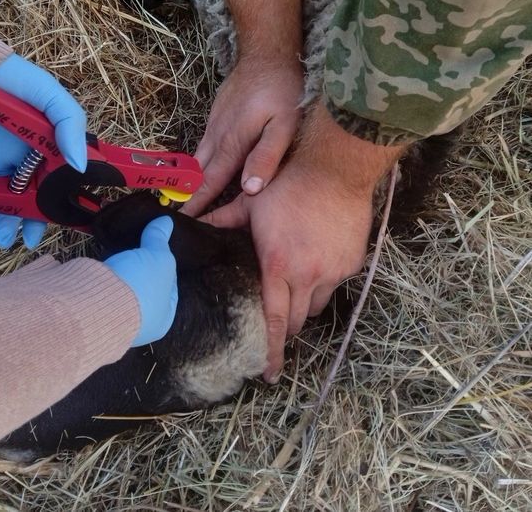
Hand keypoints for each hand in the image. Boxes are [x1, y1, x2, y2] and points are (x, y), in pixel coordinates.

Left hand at [0, 53, 86, 248]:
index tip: (37, 232)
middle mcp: (0, 163)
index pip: (40, 192)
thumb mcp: (47, 95)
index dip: (40, 215)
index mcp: (30, 152)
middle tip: (6, 236)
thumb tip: (81, 166)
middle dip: (7, 226)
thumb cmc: (2, 75)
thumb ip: (70, 126)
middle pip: (7, 207)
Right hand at [104, 216, 177, 345]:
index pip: (169, 290)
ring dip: (121, 273)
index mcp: (162, 319)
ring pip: (122, 290)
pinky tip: (106, 261)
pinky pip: (102, 288)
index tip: (160, 251)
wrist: (96, 303)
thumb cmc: (140, 286)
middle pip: (144, 290)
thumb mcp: (158, 257)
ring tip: (122, 252)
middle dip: (142, 270)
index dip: (167, 268)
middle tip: (139, 249)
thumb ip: (159, 239)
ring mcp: (114, 318)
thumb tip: (166, 221)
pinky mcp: (92, 308)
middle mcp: (140, 324)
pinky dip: (104, 275)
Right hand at [182, 59, 302, 215]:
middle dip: (185, 196)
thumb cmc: (281, 91)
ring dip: (187, 180)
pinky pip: (202, 146)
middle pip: (197, 173)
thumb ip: (266, 157)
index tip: (182, 221)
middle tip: (173, 218)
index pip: (210, 182)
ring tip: (178, 200)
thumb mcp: (284, 125)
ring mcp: (214, 126)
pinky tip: (195, 171)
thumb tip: (248, 189)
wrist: (267, 53)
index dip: (197, 203)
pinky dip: (195, 163)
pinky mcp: (216, 117)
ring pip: (197, 159)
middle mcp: (217, 138)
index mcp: (232, 145)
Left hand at [201, 106, 402, 381]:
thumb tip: (188, 221)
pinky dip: (324, 281)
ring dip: (305, 304)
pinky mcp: (353, 263)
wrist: (335, 168)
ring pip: (318, 304)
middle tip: (279, 326)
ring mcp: (334, 270)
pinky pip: (335, 283)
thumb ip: (220, 220)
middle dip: (288, 328)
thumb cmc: (287, 184)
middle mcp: (308, 275)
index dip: (272, 351)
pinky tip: (317, 260)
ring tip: (296, 288)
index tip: (269, 374)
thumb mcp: (250, 203)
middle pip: (299, 320)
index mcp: (278, 266)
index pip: (275, 320)